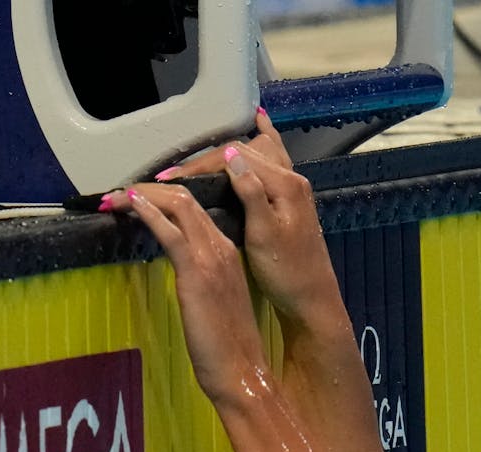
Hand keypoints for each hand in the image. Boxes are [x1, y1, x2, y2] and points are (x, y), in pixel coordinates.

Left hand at [110, 185, 269, 403]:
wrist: (242, 370)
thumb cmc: (227, 345)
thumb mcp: (214, 299)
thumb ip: (199, 276)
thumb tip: (177, 267)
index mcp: (228, 252)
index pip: (196, 208)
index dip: (163, 198)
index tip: (135, 200)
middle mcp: (223, 247)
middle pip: (186, 198)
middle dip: (148, 189)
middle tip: (117, 194)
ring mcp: (212, 258)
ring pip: (179, 206)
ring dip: (143, 195)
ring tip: (116, 197)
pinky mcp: (198, 272)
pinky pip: (172, 231)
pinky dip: (149, 212)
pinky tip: (130, 205)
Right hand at [158, 109, 343, 337]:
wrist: (312, 299)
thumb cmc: (287, 273)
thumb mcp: (264, 234)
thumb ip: (251, 193)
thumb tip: (231, 157)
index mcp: (285, 185)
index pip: (236, 158)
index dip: (200, 165)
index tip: (168, 178)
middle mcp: (292, 179)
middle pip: (244, 152)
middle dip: (206, 160)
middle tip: (173, 174)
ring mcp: (293, 189)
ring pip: (257, 154)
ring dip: (226, 154)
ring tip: (197, 155)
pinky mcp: (290, 201)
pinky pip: (272, 161)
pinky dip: (262, 142)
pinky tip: (259, 123)